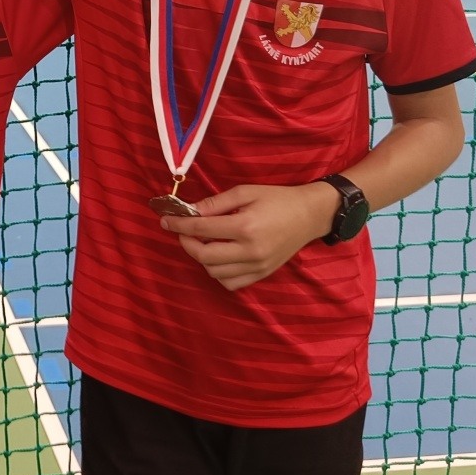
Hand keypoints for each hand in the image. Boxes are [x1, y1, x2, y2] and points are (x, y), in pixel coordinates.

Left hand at [156, 182, 338, 290]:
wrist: (309, 215)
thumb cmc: (276, 198)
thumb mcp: (244, 192)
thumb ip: (214, 203)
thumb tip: (188, 211)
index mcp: (245, 227)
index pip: (201, 230)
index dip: (178, 225)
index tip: (165, 220)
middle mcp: (250, 251)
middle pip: (204, 256)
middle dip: (186, 243)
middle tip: (181, 231)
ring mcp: (257, 266)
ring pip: (215, 272)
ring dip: (201, 258)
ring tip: (201, 242)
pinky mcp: (262, 274)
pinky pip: (231, 283)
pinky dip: (217, 272)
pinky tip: (218, 256)